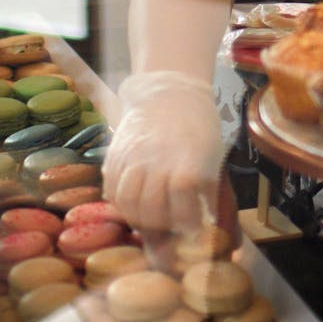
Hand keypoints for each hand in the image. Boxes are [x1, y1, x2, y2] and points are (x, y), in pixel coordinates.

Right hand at [102, 71, 224, 232]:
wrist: (169, 94)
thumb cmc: (198, 128)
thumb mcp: (211, 157)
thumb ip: (206, 192)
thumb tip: (206, 225)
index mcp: (186, 161)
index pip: (181, 203)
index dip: (185, 221)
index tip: (192, 227)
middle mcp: (156, 161)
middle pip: (150, 207)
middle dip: (161, 225)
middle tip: (169, 226)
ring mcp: (132, 157)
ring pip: (127, 202)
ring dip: (138, 218)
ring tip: (149, 219)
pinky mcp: (115, 155)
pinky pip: (111, 189)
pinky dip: (120, 204)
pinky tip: (133, 205)